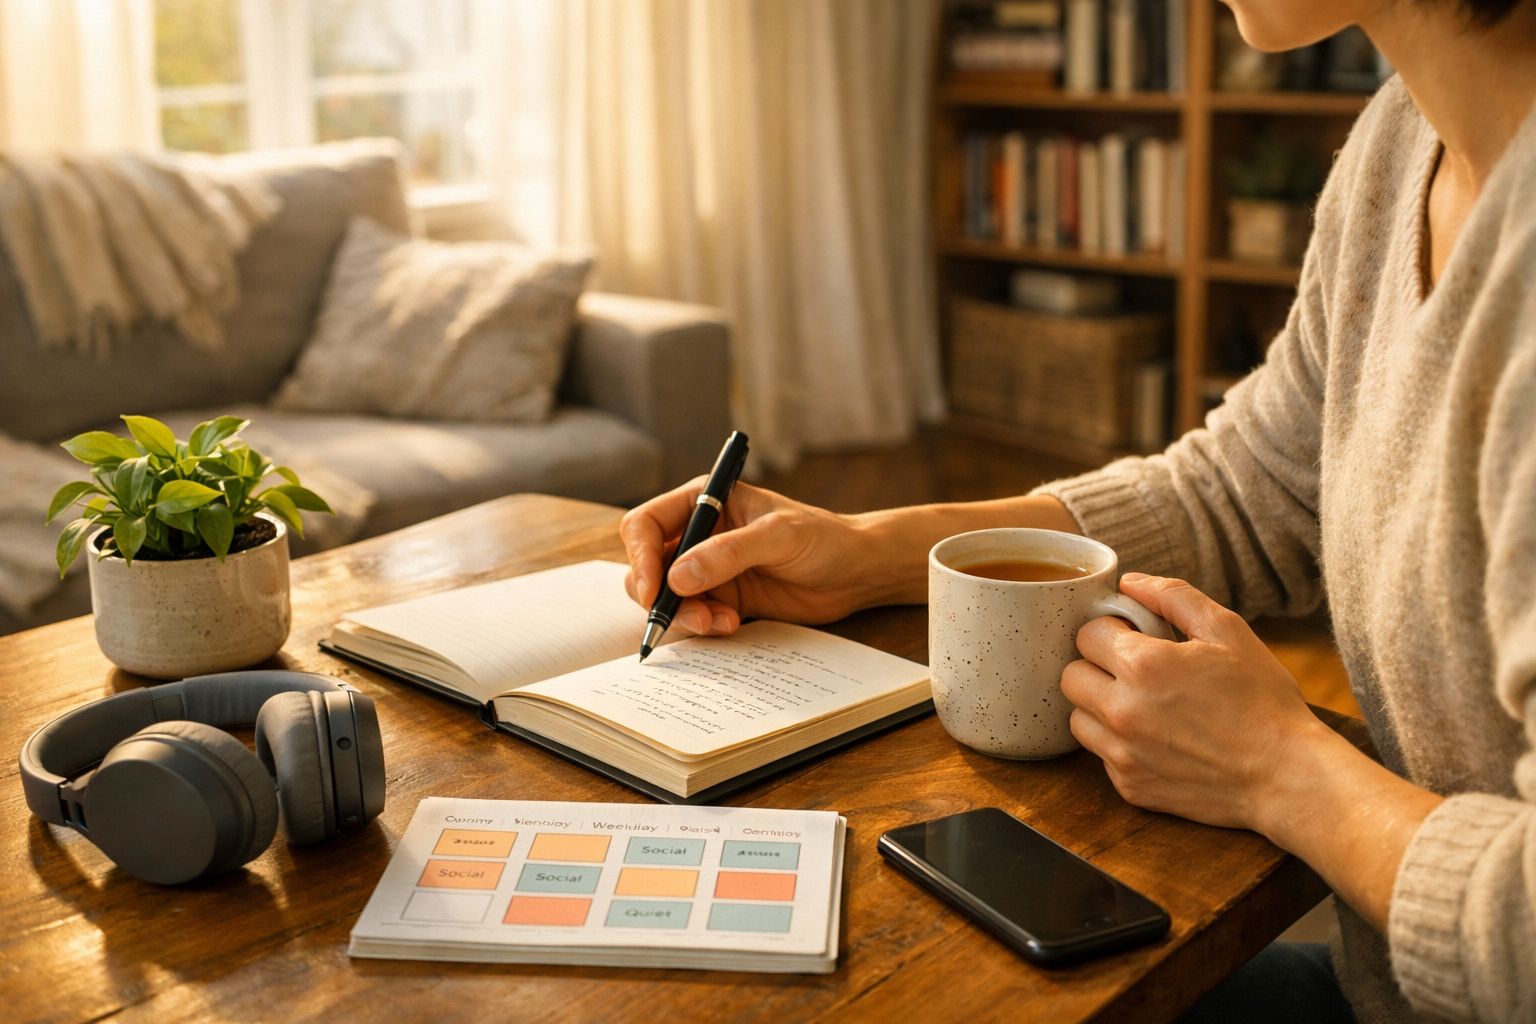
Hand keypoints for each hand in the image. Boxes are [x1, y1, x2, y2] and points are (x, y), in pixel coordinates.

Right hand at [619, 479, 883, 635]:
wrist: (856, 573)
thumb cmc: (824, 539)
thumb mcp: (779, 537)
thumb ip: (730, 553)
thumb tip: (678, 576)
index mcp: (705, 501)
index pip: (646, 524)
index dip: (640, 557)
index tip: (654, 590)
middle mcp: (699, 534)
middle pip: (648, 564)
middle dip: (660, 594)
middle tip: (690, 615)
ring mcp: (709, 568)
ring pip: (667, 596)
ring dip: (684, 615)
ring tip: (719, 622)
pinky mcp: (723, 598)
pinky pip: (693, 616)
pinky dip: (702, 625)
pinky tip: (731, 624)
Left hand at [1060, 573, 1327, 831]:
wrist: (1286, 776)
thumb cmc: (1263, 701)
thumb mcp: (1227, 631)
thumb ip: (1173, 597)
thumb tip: (1130, 582)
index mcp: (1142, 666)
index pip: (1086, 634)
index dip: (1109, 630)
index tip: (1133, 638)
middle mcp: (1122, 711)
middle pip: (1070, 676)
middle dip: (1095, 666)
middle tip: (1132, 669)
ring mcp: (1123, 754)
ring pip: (1077, 719)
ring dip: (1099, 706)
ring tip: (1141, 703)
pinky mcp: (1130, 787)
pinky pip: (1101, 756)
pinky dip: (1118, 743)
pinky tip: (1156, 738)